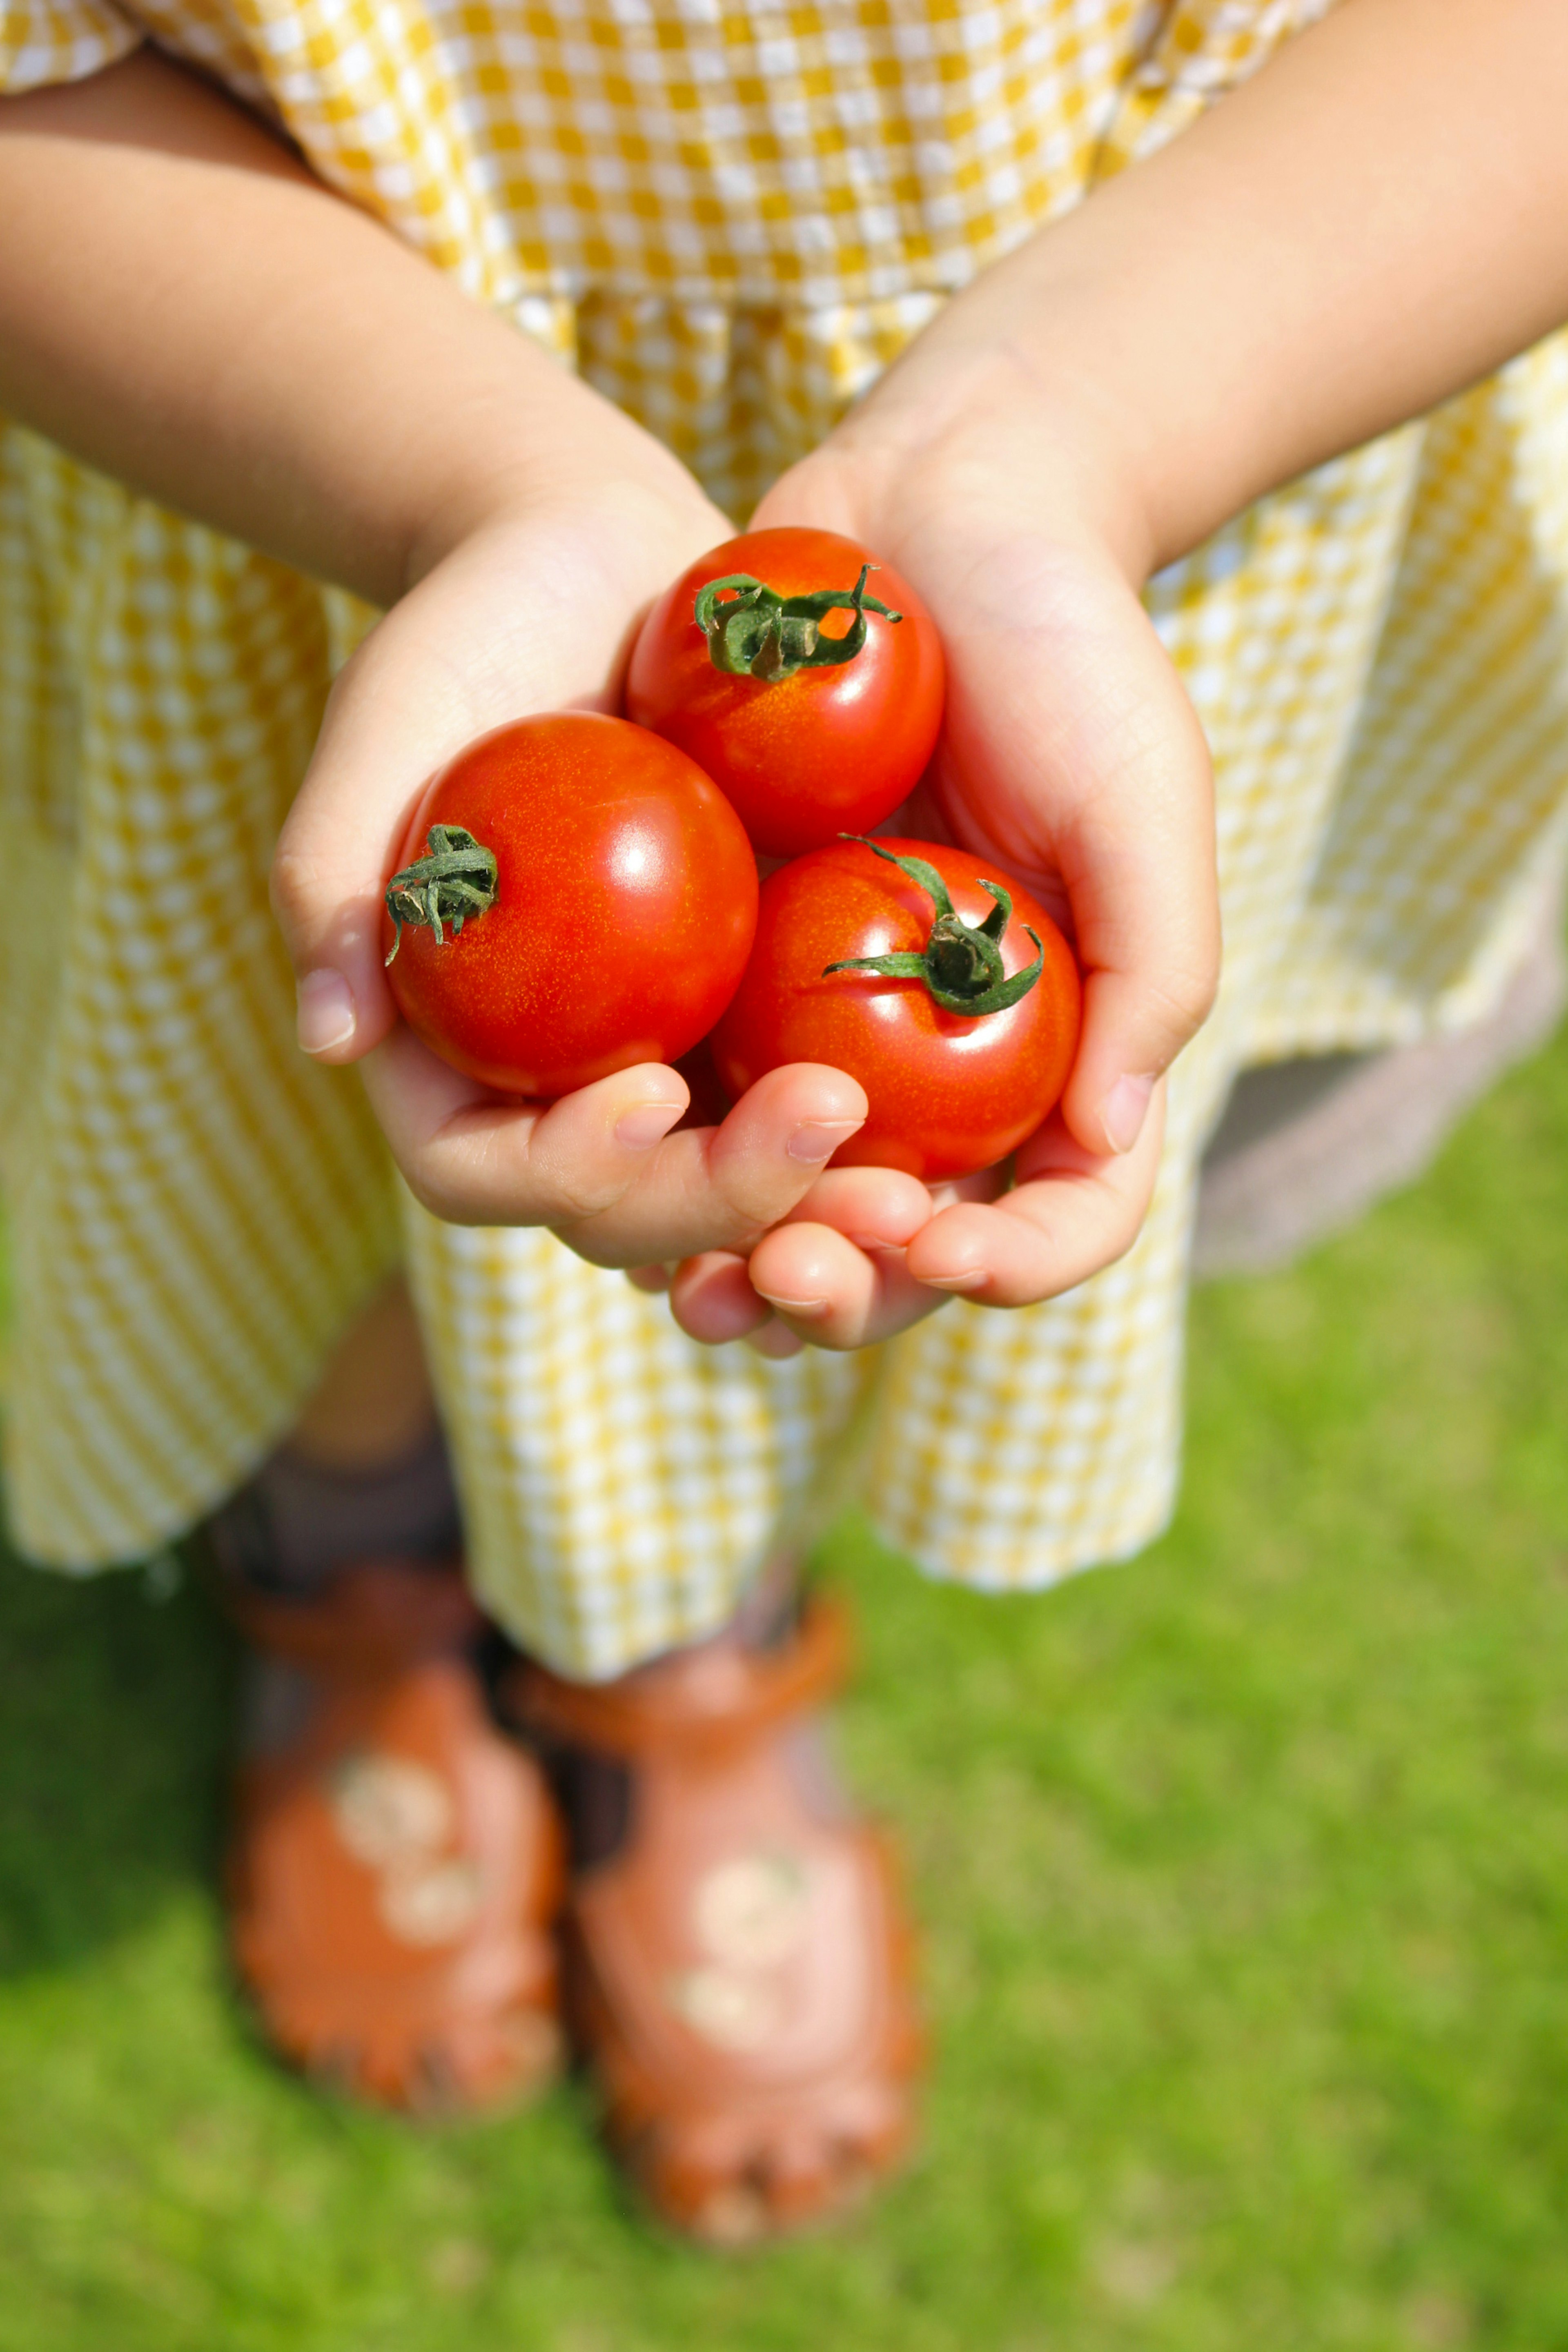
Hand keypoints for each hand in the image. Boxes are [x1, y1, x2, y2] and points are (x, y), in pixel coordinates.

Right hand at [271, 477, 873, 1265]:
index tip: (644, 1096)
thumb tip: (329, 1039)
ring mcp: (665, 1062)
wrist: (603, 572)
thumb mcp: (391, 722)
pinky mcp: (757, 1022)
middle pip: (624, 1212)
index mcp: (447, 1048)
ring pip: (732, 1196)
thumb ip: (335, 870)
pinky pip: (811, 1114)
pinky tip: (945, 1139)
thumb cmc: (471, 638)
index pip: (481, 1169)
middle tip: (834, 1141)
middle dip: (723, 1205)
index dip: (560, 1167)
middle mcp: (555, 1084)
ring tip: (907, 1195)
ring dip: (816, 1214)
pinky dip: (870, 1143)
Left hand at [662, 352, 1216, 1352]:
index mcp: (1060, 1042)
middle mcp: (944, 1061)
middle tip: (787, 1283)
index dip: (1013, 1264)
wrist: (929, 512)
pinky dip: (652, 1162)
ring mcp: (828, 1025)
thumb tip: (1104, 1138)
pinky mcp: (725, 971)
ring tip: (692, 1281)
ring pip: (782, 1201)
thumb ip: (1152, 967)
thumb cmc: (1063, 644)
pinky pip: (684, 1099)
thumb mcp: (1142, 791)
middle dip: (849, 1290)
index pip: (1063, 1208)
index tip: (941, 1248)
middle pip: (905, 1241)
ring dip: (736, 1260)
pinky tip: (611, 1171)